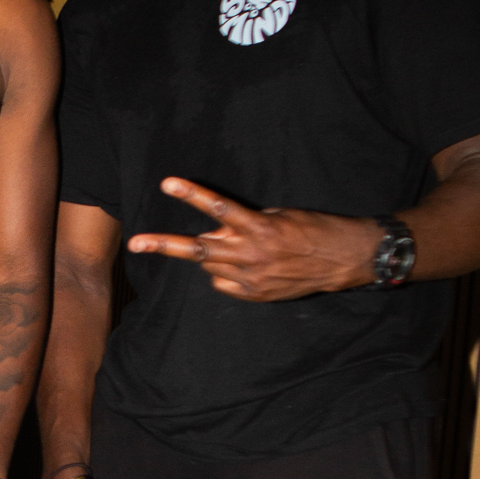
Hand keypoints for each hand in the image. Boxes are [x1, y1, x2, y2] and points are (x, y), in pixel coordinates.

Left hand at [128, 178, 379, 301]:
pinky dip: (226, 273)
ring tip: (230, 247)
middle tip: (135, 242)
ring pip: (209, 266)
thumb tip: (218, 230)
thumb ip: (245, 223)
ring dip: (210, 254)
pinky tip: (245, 267)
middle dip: (163, 244)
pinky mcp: (256, 295)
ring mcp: (251, 278)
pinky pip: (224, 283)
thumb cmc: (313, 228)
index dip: (191, 194)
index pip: (217, 208)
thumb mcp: (279, 215)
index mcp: (258, 227)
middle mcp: (250, 254)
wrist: (344, 260)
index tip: (167, 183)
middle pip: (196, 248)